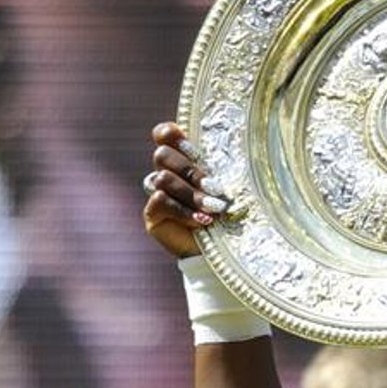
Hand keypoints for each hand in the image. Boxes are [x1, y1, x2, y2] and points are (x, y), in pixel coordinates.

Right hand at [142, 120, 225, 257]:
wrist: (223, 252)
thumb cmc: (230, 214)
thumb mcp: (226, 186)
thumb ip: (219, 166)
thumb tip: (233, 143)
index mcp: (182, 159)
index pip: (163, 135)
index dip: (170, 135)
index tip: (191, 148)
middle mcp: (166, 173)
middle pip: (162, 155)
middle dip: (190, 170)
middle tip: (215, 187)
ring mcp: (157, 193)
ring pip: (163, 178)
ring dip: (191, 194)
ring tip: (214, 208)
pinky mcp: (152, 214)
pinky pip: (160, 201)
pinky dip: (184, 211)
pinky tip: (202, 221)